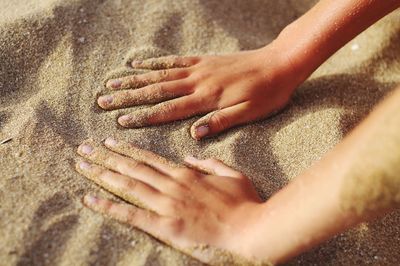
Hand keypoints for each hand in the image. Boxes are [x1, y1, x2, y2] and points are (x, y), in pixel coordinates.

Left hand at [76, 138, 269, 264]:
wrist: (251, 229)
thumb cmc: (245, 203)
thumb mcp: (232, 175)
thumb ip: (210, 163)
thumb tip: (191, 157)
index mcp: (187, 173)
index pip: (150, 158)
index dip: (128, 149)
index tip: (110, 141)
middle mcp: (172, 185)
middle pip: (133, 167)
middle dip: (106, 156)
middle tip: (84, 148)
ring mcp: (167, 205)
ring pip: (128, 184)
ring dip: (102, 173)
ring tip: (82, 165)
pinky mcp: (166, 226)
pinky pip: (132, 214)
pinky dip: (109, 206)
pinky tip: (90, 199)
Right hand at [98, 45, 300, 139]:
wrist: (280, 63)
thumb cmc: (268, 94)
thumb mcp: (250, 114)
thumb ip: (220, 123)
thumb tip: (193, 135)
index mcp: (207, 99)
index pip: (168, 110)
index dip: (143, 117)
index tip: (121, 122)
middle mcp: (197, 82)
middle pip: (156, 91)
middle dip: (128, 98)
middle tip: (103, 102)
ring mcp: (199, 68)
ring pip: (159, 74)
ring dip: (133, 80)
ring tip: (111, 84)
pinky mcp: (203, 59)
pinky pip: (174, 60)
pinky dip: (154, 62)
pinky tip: (138, 64)